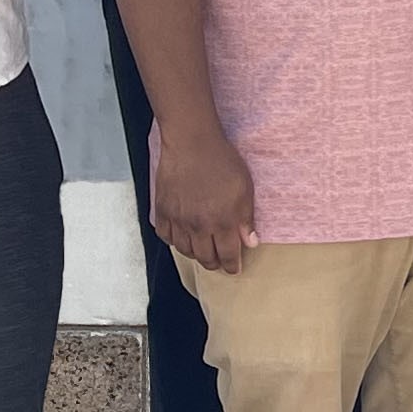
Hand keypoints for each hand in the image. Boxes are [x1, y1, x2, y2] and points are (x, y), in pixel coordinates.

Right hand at [151, 123, 258, 274]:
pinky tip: (180, 236)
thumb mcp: (244, 188)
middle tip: (218, 261)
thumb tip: (250, 242)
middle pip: (205, 258)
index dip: (232, 266)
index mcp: (222, 222)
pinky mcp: (162, 209)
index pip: (227, 256)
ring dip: (195, 254)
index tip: (234, 268)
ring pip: (185, 250)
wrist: (191, 142)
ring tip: (201, 251)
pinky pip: (165, 235)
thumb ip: (246, 218)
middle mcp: (199, 226)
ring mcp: (178, 219)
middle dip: (214, 263)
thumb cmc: (220, 160)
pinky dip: (173, 240)